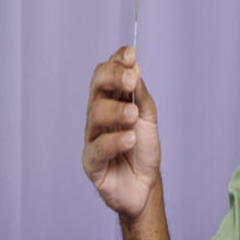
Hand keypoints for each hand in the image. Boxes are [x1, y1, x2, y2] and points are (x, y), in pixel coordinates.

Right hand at [82, 46, 160, 219]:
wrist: (144, 185)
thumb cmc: (143, 150)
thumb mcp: (148, 117)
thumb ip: (140, 94)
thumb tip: (134, 66)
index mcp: (110, 101)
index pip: (106, 75)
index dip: (117, 62)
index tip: (130, 54)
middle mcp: (98, 116)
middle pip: (97, 88)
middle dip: (114, 78)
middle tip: (131, 80)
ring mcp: (92, 138)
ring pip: (96, 115)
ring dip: (116, 111)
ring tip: (134, 115)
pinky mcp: (92, 162)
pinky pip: (98, 148)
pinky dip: (115, 141)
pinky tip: (130, 138)